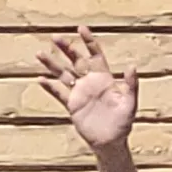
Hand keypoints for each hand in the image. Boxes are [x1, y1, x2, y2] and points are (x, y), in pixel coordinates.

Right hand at [40, 27, 136, 150]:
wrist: (111, 142)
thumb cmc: (123, 123)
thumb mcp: (130, 103)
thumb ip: (131, 85)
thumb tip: (132, 66)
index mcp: (104, 78)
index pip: (95, 55)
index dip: (89, 42)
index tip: (81, 28)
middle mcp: (90, 82)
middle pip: (76, 60)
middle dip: (66, 48)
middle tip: (55, 37)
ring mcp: (80, 93)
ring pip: (63, 74)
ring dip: (52, 64)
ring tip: (39, 53)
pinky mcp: (72, 105)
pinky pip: (59, 93)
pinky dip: (50, 87)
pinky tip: (40, 79)